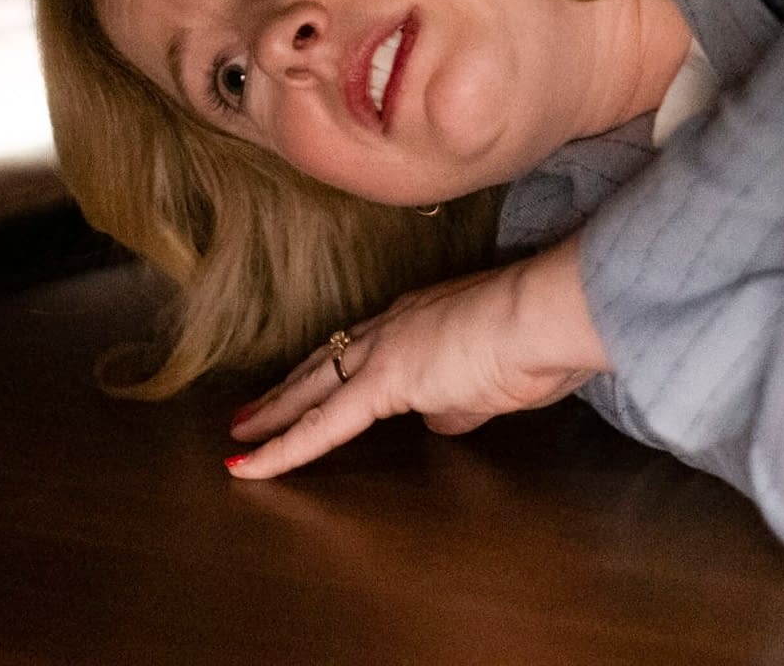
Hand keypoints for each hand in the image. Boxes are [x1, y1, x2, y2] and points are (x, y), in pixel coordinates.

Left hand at [225, 236, 606, 478]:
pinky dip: (283, 446)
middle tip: (248, 411)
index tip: (310, 386)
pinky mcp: (383, 380)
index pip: (364, 350)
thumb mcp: (492, 382)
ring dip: (274, 411)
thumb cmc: (536, 345)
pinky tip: (249, 464)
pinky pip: (321, 423)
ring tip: (240, 435)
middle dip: (286, 389)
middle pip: (325, 363)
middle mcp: (393, 326)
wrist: (544, 318)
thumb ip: (458, 404)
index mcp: (421, 321)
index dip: (334, 372)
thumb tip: (437, 422)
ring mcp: (384, 349)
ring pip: (312, 386)